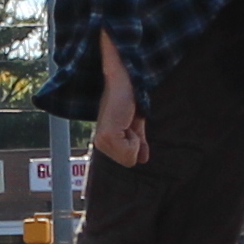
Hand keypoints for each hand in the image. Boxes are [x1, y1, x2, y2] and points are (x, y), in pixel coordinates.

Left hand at [94, 38, 150, 167]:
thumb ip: (138, 143)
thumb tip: (143, 160)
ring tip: (128, 120)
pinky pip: (130, 152)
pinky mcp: (108, 136)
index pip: (127, 160)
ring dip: (136, 139)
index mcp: (104, 140)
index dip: (136, 145)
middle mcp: (100, 142)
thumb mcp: (135, 125)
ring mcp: (102, 140)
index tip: (130, 124)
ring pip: (129, 158)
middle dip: (136, 143)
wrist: (126, 81)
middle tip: (129, 122)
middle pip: (128, 161)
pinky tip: (127, 121)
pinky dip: (136, 138)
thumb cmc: (130, 99)